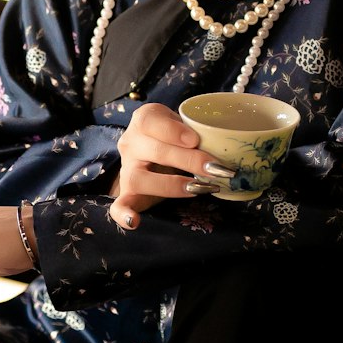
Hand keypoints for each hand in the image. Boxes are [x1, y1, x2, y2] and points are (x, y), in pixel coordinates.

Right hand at [108, 102, 232, 229]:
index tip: (195, 140)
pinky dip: (125, 214)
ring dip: (170, 185)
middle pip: (154, 151)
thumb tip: (223, 148)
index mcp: (143, 120)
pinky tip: (135, 222)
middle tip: (215, 169)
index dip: (173, 131)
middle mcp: (131, 143)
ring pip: (138, 178)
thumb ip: (197, 132)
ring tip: (196, 188)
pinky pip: (119, 205)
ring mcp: (127, 169)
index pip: (151, 121)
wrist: (154, 148)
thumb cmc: (174, 135)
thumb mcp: (183, 124)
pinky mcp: (128, 193)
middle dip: (188, 160)